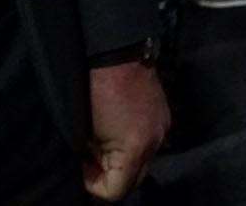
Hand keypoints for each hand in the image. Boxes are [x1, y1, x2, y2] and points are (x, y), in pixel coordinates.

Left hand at [83, 60, 167, 200]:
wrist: (116, 54)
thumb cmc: (94, 92)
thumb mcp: (86, 133)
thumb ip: (94, 159)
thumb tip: (92, 169)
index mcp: (137, 148)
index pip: (116, 190)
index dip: (93, 184)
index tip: (82, 165)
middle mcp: (156, 141)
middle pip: (134, 180)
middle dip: (111, 175)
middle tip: (91, 157)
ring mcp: (163, 127)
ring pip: (142, 162)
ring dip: (122, 160)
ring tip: (103, 141)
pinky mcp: (163, 115)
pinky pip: (149, 144)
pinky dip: (132, 144)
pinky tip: (118, 129)